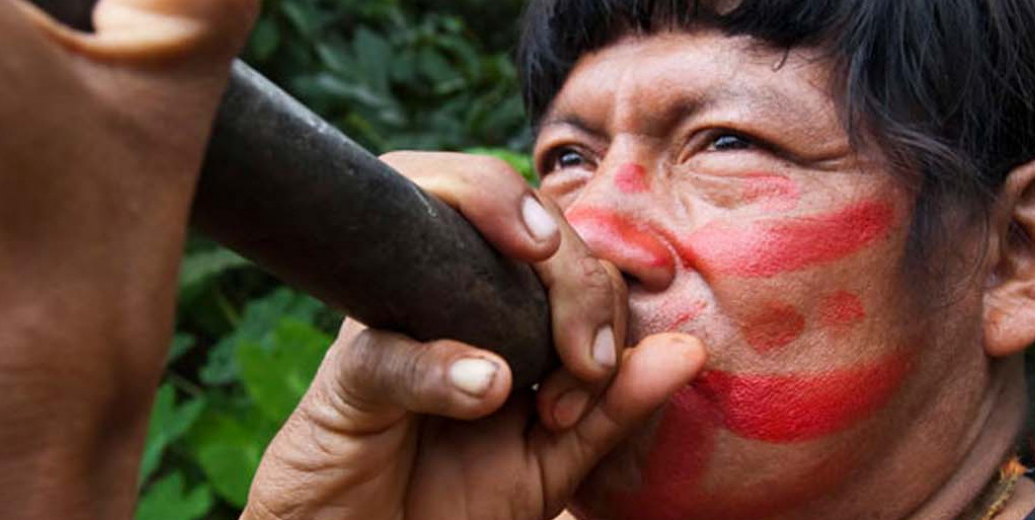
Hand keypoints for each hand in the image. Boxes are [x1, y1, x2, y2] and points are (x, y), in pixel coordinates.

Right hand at [242, 152, 708, 519]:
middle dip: (577, 282)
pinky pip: (389, 352)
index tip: (597, 375)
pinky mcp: (346, 379)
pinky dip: (441, 366)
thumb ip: (612, 407)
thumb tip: (688, 348)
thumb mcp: (553, 462)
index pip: (559, 252)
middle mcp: (438, 298)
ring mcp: (388, 327)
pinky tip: (488, 388)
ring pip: (445, 236)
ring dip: (519, 272)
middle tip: (587, 367)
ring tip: (566, 352)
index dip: (597, 298)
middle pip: (512, 222)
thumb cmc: (449, 502)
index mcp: (491, 309)